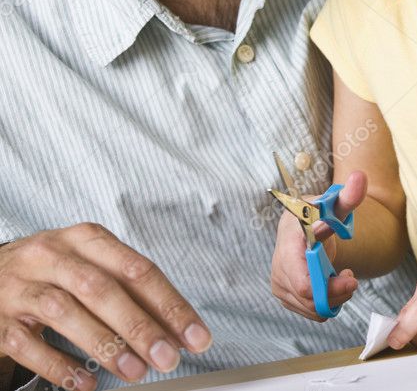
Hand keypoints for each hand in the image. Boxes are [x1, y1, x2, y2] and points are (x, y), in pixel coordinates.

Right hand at [0, 224, 211, 390]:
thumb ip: (130, 291)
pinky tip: (84, 383)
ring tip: (135, 371)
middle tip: (168, 357)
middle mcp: (53, 256)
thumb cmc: (53, 270)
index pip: (137, 269)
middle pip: (103, 289)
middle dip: (140, 326)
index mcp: (86, 239)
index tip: (195, 335)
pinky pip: (28, 345)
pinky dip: (59, 366)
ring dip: (105, 345)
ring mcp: (22, 287)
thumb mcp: (91, 264)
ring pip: (66, 313)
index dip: (170, 303)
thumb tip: (175, 329)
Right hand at [269, 171, 366, 320]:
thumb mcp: (334, 205)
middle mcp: (279, 268)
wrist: (302, 225)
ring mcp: (280, 285)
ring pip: (313, 309)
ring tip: (340, 276)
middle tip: (351, 276)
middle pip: (312, 299)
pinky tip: (330, 283)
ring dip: (334, 297)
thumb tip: (359, 178)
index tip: (350, 274)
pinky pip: (311, 311)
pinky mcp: (285, 296)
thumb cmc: (318, 214)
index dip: (330, 286)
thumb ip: (348, 196)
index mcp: (289, 245)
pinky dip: (327, 302)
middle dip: (337, 292)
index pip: (303, 283)